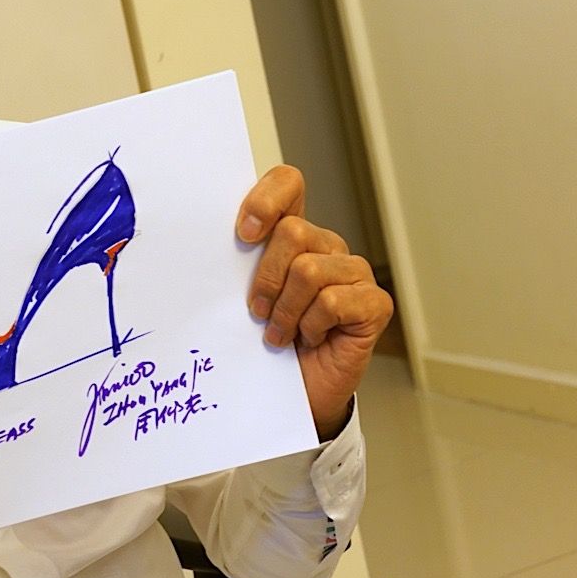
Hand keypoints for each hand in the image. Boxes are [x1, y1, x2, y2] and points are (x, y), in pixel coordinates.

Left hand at [236, 166, 392, 440]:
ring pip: (309, 270)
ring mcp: (354, 272)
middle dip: (266, 278)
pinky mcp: (374, 303)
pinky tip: (311, 338)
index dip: (266, 200)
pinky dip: (312, 325)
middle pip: (293, 232)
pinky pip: (333, 301)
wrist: (292, 394)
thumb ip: (237, 264)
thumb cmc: (266, 342)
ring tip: (280, 334)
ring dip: (285, 311)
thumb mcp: (243, 296)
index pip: (288, 183)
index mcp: (294, 234)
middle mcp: (327, 245)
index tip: (243, 235)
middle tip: (257, 312)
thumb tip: (202, 242)